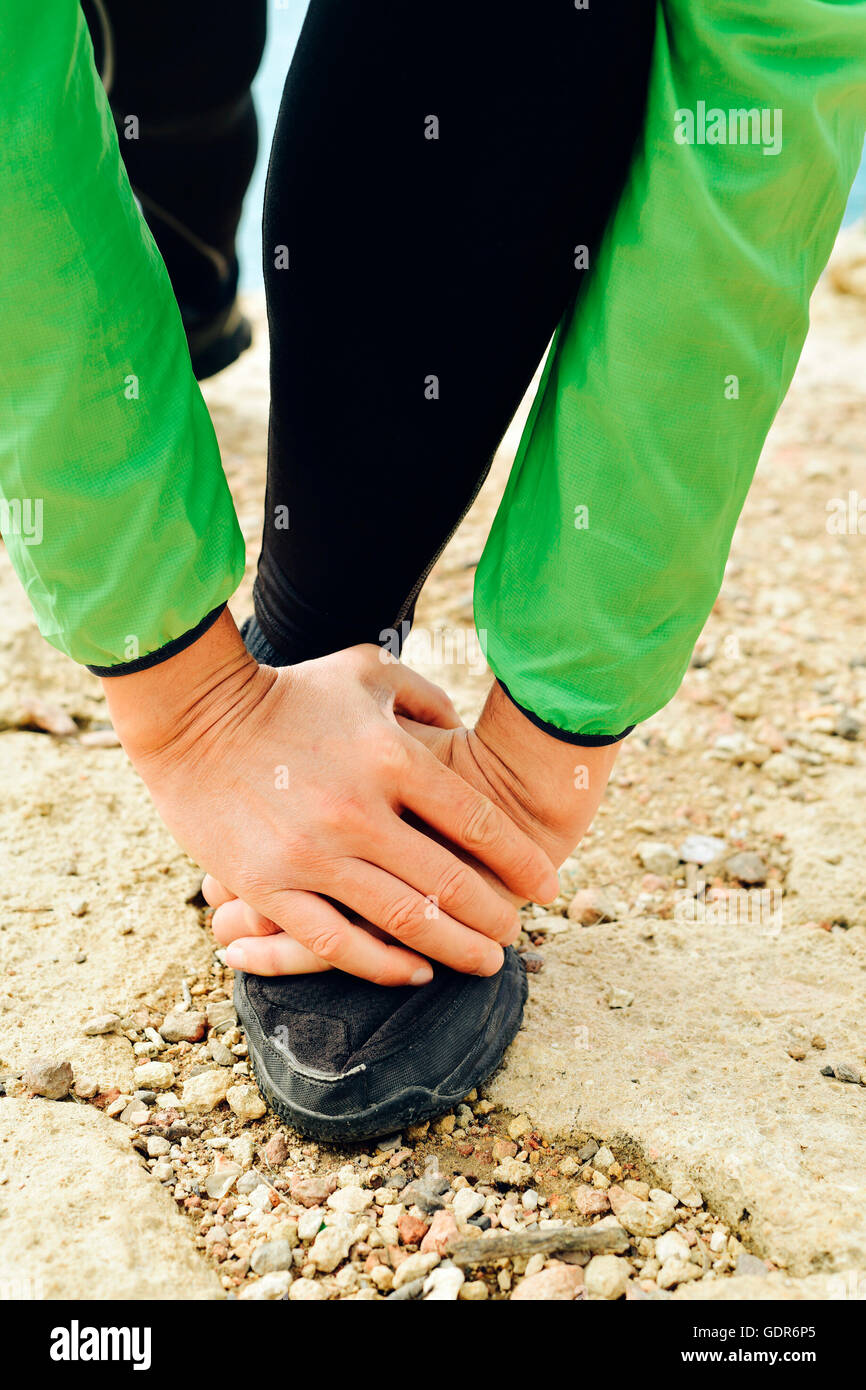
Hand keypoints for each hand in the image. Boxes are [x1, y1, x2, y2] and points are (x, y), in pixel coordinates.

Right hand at [207, 678, 620, 971]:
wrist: (195, 716)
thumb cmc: (291, 691)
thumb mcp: (367, 673)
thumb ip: (425, 698)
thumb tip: (461, 729)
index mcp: (391, 758)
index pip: (478, 823)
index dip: (521, 860)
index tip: (548, 885)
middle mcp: (358, 813)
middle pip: (448, 882)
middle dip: (494, 915)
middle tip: (520, 934)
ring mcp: (311, 855)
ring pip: (401, 922)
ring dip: (453, 949)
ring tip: (486, 962)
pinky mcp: (268, 885)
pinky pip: (334, 941)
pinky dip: (380, 963)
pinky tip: (414, 971)